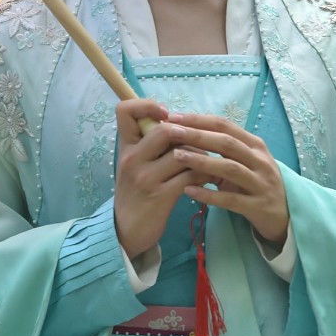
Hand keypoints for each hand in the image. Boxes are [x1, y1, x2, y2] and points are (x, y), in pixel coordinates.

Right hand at [112, 98, 199, 257]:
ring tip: (210, 163)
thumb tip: (179, 124)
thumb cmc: (136, 193)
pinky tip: (209, 179)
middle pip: (165, 131)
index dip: (147, 105)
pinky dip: (205, 175)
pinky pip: (191, 176)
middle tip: (199, 145)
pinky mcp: (161, 196)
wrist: (127, 231)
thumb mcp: (135, 165)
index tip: (166, 115)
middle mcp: (133, 159)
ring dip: (203, 156)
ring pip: (183, 153)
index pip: (125, 111)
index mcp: (126, 147)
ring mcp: (146, 177)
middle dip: (189, 136)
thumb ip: (150, 145)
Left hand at [169, 113, 289, 245]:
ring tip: (177, 157)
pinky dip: (209, 195)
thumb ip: (222, 148)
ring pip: (229, 168)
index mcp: (255, 145)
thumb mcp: (244, 162)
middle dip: (197, 135)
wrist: (284, 216)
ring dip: (202, 161)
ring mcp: (261, 184)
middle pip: (227, 143)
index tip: (173, 116)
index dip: (199, 119)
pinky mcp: (258, 206)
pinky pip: (231, 200)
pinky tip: (189, 191)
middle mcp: (261, 161)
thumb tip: (185, 132)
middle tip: (171, 132)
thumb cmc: (256, 183)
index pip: (225, 126)